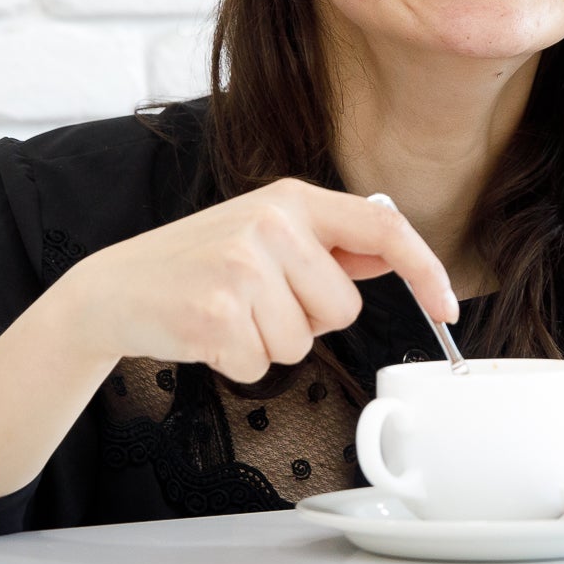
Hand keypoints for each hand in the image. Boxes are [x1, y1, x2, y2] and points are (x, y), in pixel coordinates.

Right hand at [53, 178, 458, 385]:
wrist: (115, 289)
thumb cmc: (196, 265)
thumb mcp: (264, 234)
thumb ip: (328, 245)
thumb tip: (392, 255)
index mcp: (292, 198)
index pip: (384, 227)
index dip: (426, 269)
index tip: (448, 307)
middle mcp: (271, 221)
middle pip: (344, 308)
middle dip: (307, 321)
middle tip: (256, 302)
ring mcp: (242, 265)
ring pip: (304, 344)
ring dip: (269, 344)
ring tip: (228, 315)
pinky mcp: (216, 311)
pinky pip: (261, 365)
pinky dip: (236, 363)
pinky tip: (208, 334)